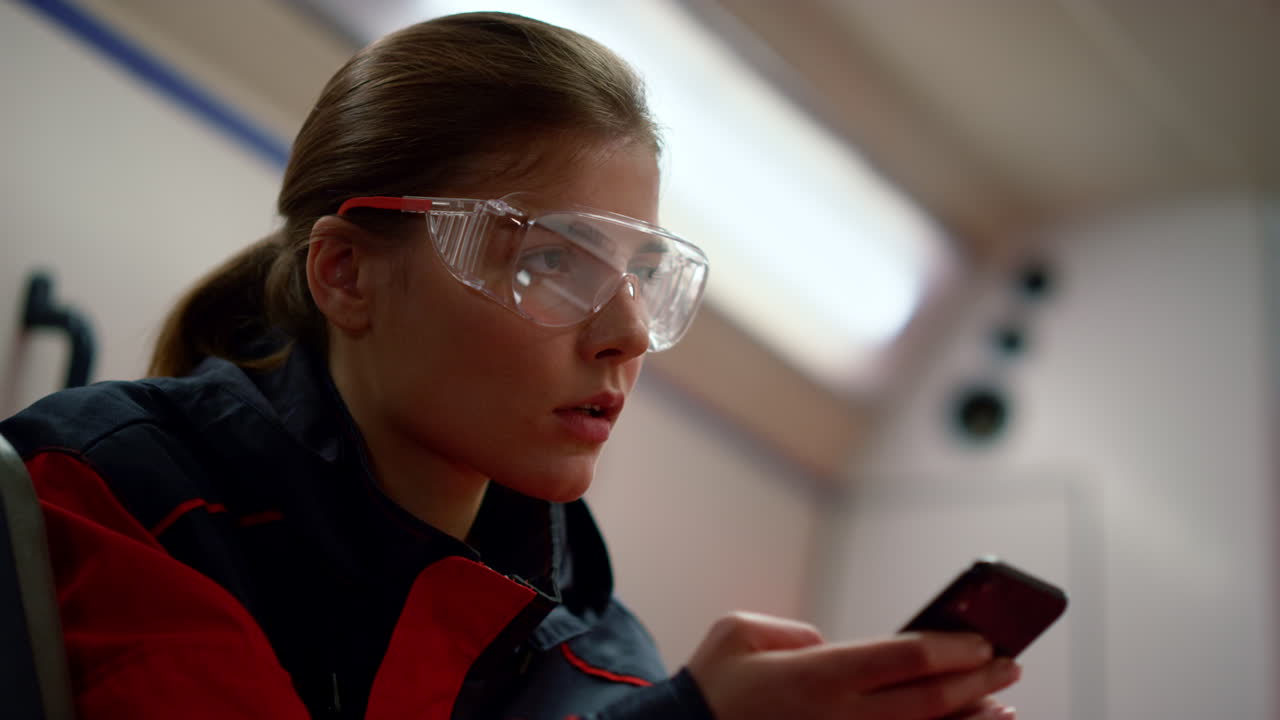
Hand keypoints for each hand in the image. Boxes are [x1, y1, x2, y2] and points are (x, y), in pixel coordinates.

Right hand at [685, 612, 1019, 719]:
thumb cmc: (711, 687)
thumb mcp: (740, 632)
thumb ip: (792, 631)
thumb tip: (828, 646)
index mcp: (818, 676)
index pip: (903, 658)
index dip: (951, 648)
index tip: (983, 641)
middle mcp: (840, 717)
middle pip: (927, 701)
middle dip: (976, 682)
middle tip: (1010, 665)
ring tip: (1003, 708)